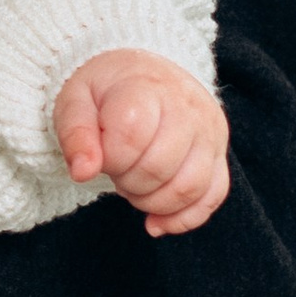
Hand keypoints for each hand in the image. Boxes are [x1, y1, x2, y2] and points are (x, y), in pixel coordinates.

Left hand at [54, 48, 230, 237]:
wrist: (145, 74)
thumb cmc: (107, 91)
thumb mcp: (76, 101)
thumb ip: (75, 135)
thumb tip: (83, 173)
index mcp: (148, 87)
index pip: (131, 138)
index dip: (109, 158)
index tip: (101, 152)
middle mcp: (188, 107)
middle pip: (160, 168)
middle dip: (128, 182)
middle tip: (116, 168)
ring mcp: (209, 132)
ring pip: (190, 187)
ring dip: (153, 202)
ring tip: (134, 185)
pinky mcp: (220, 153)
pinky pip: (213, 196)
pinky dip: (183, 218)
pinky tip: (156, 221)